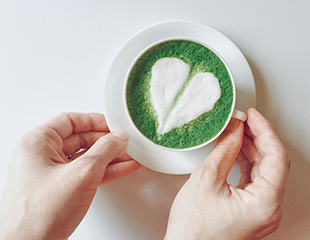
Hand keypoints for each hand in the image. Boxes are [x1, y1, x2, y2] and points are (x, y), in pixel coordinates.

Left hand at [0, 113, 139, 239]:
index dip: (94, 121)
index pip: (70, 121)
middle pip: (81, 139)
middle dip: (106, 142)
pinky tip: (121, 169)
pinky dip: (104, 171)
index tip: (113, 124)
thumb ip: (104, 151)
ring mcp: (52, 174)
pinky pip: (86, 173)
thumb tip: (118, 138)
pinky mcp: (61, 189)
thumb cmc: (38, 215)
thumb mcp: (81, 174)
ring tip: (129, 156)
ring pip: (86, 158)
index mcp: (38, 143)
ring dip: (109, 157)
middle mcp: (42, 156)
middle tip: (125, 143)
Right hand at [165, 108, 289, 239]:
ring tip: (237, 132)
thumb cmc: (193, 228)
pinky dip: (246, 163)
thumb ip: (224, 150)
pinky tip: (235, 151)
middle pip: (272, 163)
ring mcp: (261, 211)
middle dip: (257, 138)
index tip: (253, 116)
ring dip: (251, 149)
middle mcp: (269, 209)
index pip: (276, 157)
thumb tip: (233, 130)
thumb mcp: (206, 179)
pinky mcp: (251, 211)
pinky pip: (254, 181)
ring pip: (263, 171)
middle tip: (243, 121)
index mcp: (264, 203)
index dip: (264, 131)